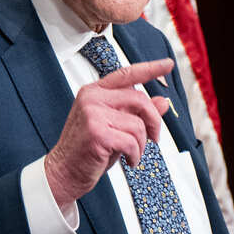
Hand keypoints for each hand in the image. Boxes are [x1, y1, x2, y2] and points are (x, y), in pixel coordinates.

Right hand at [44, 58, 173, 208]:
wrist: (65, 170)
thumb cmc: (89, 149)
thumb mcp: (115, 126)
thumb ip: (137, 112)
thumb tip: (162, 101)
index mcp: (94, 92)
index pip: (126, 75)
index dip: (150, 69)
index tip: (168, 64)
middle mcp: (91, 98)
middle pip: (139, 99)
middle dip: (154, 122)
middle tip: (154, 138)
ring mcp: (92, 114)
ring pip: (138, 124)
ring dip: (141, 145)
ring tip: (131, 153)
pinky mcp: (97, 132)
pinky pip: (132, 142)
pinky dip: (135, 155)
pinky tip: (127, 160)